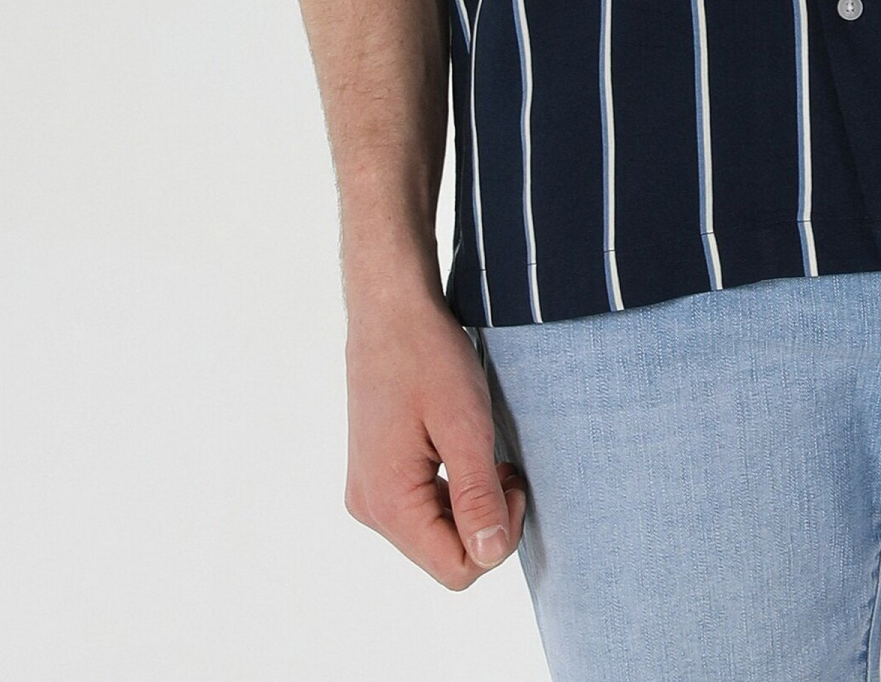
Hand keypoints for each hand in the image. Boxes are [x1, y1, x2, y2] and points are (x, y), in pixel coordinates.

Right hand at [343, 285, 527, 587]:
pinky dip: (451, 492)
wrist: (390, 311)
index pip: (455, 569)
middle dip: (484, 521)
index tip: (511, 481)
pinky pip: (420, 510)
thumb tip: (489, 555)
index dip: (497, 537)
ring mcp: (368, 493)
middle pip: (443, 555)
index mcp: (387, 503)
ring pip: (434, 535)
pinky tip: (462, 452)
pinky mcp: (375, 477)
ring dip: (469, 506)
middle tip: (503, 466)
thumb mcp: (465, 424)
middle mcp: (370, 508)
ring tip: (484, 454)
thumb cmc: (428, 357)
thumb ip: (477, 495)